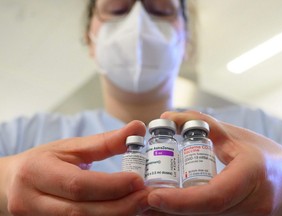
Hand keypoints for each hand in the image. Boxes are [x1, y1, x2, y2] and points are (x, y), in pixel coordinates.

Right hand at [0, 120, 148, 215]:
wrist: (14, 181)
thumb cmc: (44, 161)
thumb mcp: (71, 147)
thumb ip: (106, 141)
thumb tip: (138, 127)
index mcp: (37, 173)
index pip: (78, 185)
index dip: (111, 185)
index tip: (138, 180)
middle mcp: (31, 201)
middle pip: (81, 212)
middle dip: (119, 206)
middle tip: (146, 197)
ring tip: (139, 205)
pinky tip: (123, 212)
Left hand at [144, 111, 281, 215]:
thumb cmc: (264, 155)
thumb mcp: (234, 135)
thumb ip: (200, 122)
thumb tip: (166, 118)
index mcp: (250, 178)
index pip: (213, 197)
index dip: (181, 201)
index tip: (153, 196)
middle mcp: (250, 206)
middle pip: (203, 215)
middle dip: (168, 211)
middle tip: (139, 200)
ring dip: (173, 215)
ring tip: (146, 204)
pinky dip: (185, 214)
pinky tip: (167, 207)